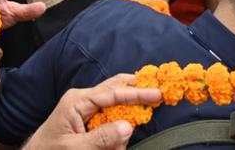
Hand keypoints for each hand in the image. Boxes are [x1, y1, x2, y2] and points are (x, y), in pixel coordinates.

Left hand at [22, 74, 163, 149]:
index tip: (158, 94)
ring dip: (121, 130)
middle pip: (116, 89)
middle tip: (157, 97)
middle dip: (135, 97)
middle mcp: (83, 99)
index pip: (113, 93)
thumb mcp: (76, 149)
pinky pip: (110, 123)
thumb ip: (102, 138)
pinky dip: (115, 138)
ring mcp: (86, 108)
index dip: (137, 93)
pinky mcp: (89, 119)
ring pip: (116, 109)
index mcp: (78, 101)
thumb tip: (128, 126)